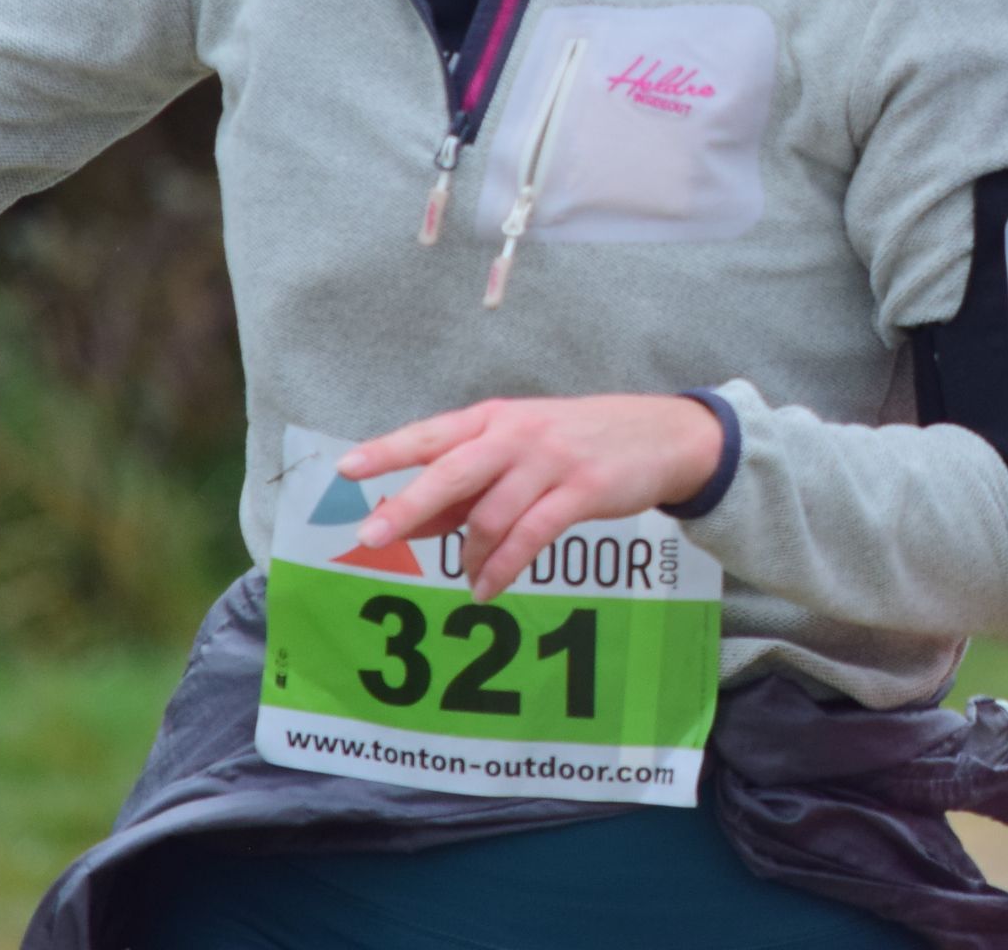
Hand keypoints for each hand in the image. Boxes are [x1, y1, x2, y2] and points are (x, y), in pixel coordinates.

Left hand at [337, 393, 726, 600]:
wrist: (662, 435)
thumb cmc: (578, 442)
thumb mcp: (519, 450)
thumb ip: (467, 484)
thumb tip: (407, 518)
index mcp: (495, 418)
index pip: (432, 434)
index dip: (387, 450)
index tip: (345, 468)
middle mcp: (517, 434)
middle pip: (452, 472)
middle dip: (408, 506)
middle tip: (370, 536)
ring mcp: (550, 460)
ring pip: (491, 513)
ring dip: (470, 555)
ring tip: (465, 579)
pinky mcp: (581, 490)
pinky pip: (531, 535)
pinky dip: (504, 567)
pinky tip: (488, 588)